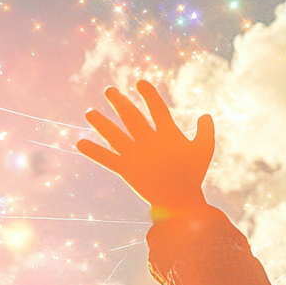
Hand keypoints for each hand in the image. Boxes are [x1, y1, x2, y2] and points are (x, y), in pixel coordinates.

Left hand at [77, 81, 213, 220]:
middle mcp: (149, 141)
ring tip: (88, 113)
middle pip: (130, 117)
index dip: (149, 94)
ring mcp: (136, 155)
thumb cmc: (193, 174)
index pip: (157, 108)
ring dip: (100, 123)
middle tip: (108, 91)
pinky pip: (106, 159)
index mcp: (168, 134)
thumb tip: (205, 114)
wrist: (180, 201)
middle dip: (118, 102)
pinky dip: (93, 151)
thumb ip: (206, 130)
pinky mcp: (126, 170)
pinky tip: (79, 143)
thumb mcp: (205, 150)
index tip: (139, 83)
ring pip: (114, 135)